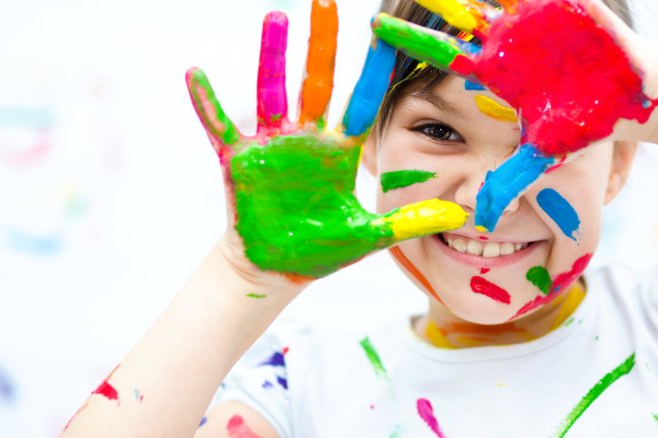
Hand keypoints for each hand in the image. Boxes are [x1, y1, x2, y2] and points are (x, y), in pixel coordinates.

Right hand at [186, 0, 466, 280]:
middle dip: (323, 44)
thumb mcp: (370, 235)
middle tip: (326, 1)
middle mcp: (306, 140)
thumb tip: (462, 214)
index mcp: (339, 152)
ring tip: (277, 18)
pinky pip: (219, 126)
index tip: (385, 33)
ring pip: (271, 92)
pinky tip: (196, 74)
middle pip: (316, 83)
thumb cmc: (322, 249)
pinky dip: (207, 102)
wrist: (278, 270)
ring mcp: (271, 147)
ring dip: (273, 58)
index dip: (373, 71)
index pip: (361, 103)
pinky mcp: (239, 162)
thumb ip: (411, 220)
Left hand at [371, 0, 657, 230]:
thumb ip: (508, 181)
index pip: (441, 55)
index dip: (411, 41)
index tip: (375, 30)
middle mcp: (505, 43)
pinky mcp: (561, 4)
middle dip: (434, 2)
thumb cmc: (582, 126)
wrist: (626, 99)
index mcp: (492, 74)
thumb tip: (479, 219)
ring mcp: (530, 20)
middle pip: (458, 16)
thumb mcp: (541, 157)